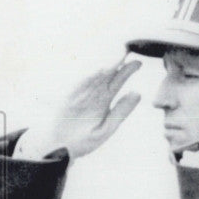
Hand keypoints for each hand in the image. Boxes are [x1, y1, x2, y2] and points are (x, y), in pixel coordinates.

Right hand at [25, 58, 142, 158]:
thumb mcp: (108, 128)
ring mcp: (80, 96)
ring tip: (116, 58)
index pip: (118, 81)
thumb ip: (121, 111)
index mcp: (104, 100)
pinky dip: (88, 79)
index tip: (138, 62)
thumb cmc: (85, 138)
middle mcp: (92, 94)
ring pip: (93, 78)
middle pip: (106, 76)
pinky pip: (79, 87)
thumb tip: (138, 93)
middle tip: (127, 50)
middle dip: (116, 63)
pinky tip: (98, 72)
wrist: (61, 148)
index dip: (127, 71)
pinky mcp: (68, 100)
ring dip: (104, 68)